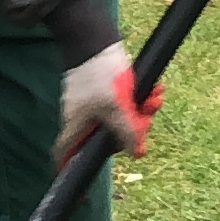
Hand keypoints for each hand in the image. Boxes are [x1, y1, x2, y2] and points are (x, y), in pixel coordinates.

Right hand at [54, 43, 147, 168]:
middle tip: (145, 120)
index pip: (65, 152)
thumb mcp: (117, 108)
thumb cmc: (98, 74)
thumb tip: (137, 153)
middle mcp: (81, 117)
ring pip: (118, 118)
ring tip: (154, 100)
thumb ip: (128, 132)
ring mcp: (91, 103)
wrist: (95, 39)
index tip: (80, 181)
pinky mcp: (102, 90)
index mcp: (76, 125)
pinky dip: (137, 99)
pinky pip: (122, 103)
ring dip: (139, 112)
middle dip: (130, 131)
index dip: (68, 167)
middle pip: (104, 137)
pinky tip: (153, 92)